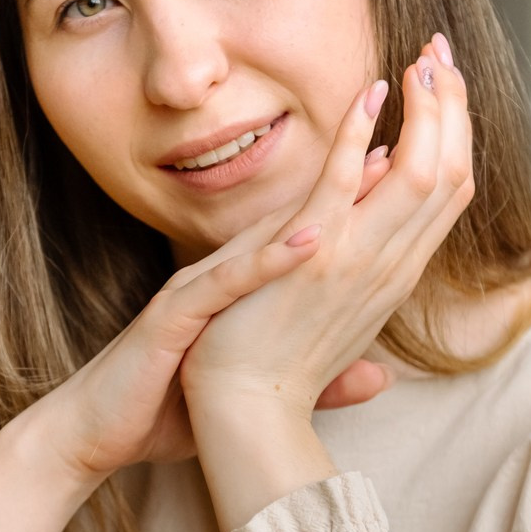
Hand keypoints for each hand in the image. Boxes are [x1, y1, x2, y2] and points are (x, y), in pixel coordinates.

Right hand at [32, 145, 396, 486]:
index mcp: (250, 281)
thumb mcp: (255, 384)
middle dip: (364, 152)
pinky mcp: (177, 314)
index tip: (432, 149)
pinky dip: (268, 260)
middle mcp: (229, 270)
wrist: (98, 429)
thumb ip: (321, 379)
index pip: (322, 223)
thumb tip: (380, 375)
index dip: (375, 187)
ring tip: (375, 137)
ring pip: (272, 227)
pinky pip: (225, 282)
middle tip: (416, 102)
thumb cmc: (169, 405)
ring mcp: (201, 286)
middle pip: (308, 203)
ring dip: (324, 183)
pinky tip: (311, 237)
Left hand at [179, 33, 472, 419]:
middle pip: (452, 173)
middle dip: (453, 107)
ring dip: (428, 110)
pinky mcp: (312, 258)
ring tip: (423, 60)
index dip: (456, 133)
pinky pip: (345, 185)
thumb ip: (365, 248)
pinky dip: (360, 135)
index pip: (449, 192)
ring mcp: (355, 261)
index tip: (446, 85)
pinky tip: (369, 93)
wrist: (245, 413)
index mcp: (395, 275)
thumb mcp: (336, 302)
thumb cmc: (277, 365)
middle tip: (442, 52)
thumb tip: (381, 189)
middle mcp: (390, 267)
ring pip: (420, 174)